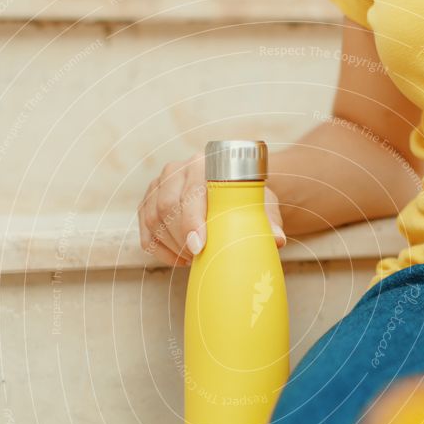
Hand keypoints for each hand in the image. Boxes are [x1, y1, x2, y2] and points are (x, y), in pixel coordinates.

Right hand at [137, 152, 285, 265]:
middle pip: (166, 207)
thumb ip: (268, 220)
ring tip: (194, 258)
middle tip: (200, 258)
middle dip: (181, 239)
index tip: (200, 246)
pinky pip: (145, 231)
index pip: (190, 192)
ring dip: (172, 246)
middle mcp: (176, 170)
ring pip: (153, 220)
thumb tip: (277, 239)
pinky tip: (179, 259)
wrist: (231, 191)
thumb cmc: (246, 199)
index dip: (191, 221)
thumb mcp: (260, 205)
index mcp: (203, 164)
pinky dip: (160, 251)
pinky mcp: (147, 202)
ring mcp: (158, 185)